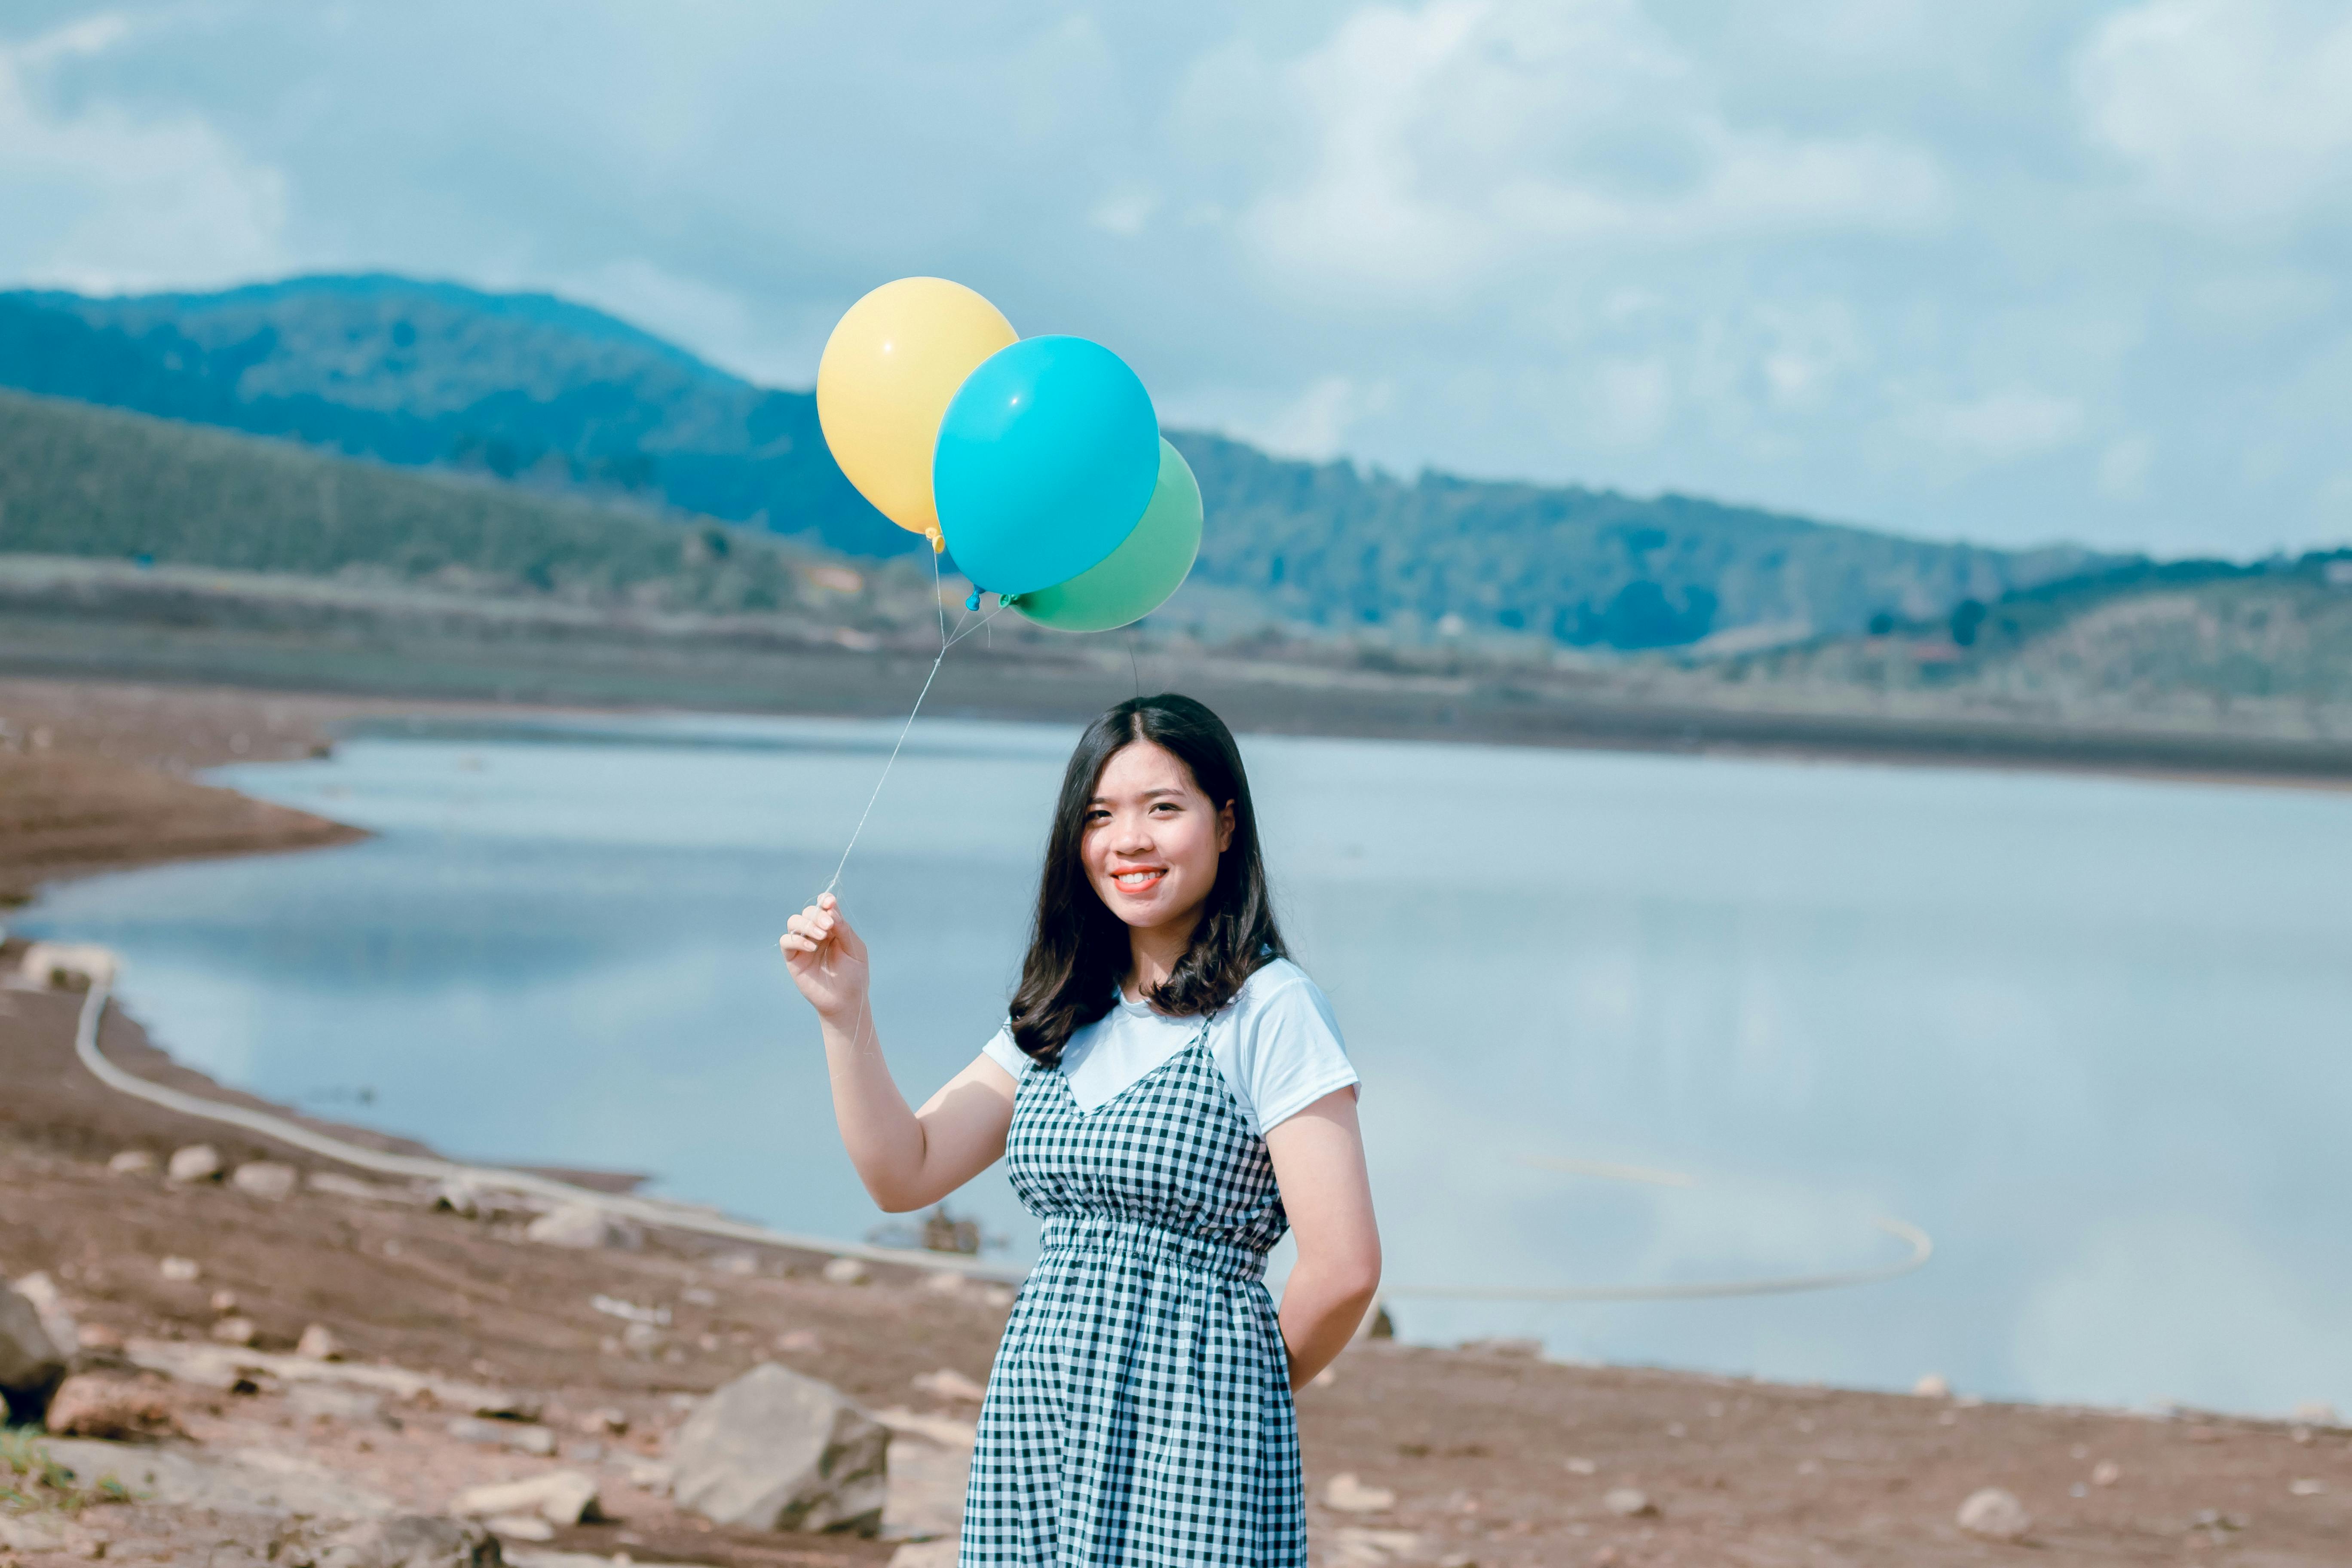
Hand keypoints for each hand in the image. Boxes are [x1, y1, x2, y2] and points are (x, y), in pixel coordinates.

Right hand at [779, 893, 869, 1024]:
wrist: (846, 1001)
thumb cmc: (854, 975)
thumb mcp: (855, 949)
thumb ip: (843, 929)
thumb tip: (831, 908)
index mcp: (833, 928)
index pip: (824, 907)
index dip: (825, 901)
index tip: (830, 902)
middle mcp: (816, 933)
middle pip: (808, 912)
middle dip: (817, 914)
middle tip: (829, 925)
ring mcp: (803, 945)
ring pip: (794, 922)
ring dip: (807, 924)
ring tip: (821, 935)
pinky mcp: (793, 959)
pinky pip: (786, 942)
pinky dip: (797, 941)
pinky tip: (812, 948)